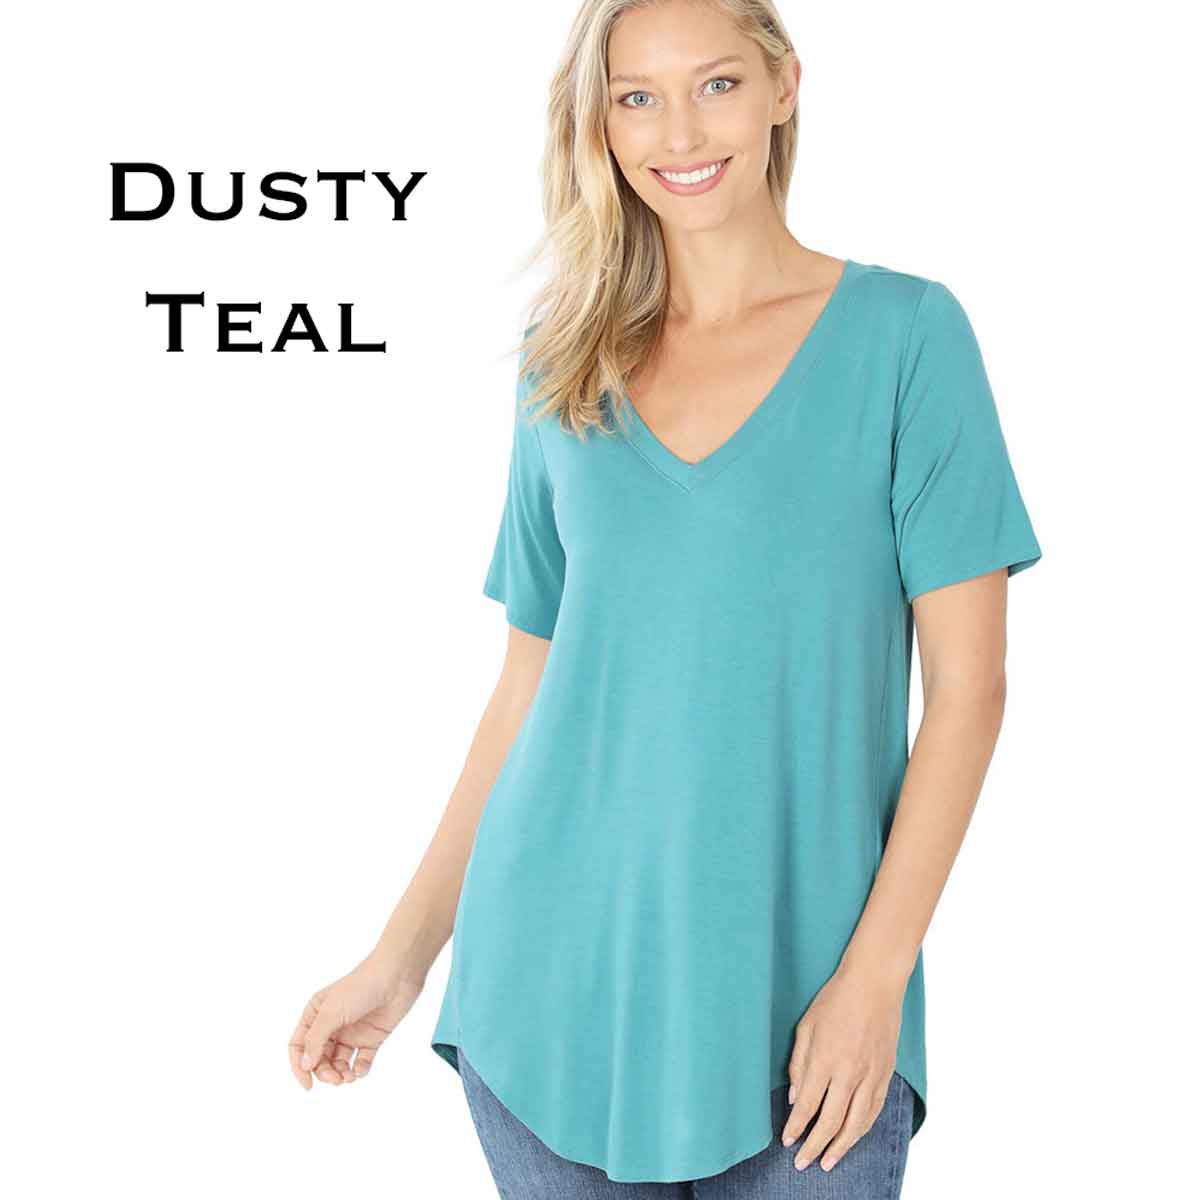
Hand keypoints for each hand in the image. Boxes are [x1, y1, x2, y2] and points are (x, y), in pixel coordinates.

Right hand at [288, 954, 423, 1089]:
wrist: (397, 975)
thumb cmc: (361, 986)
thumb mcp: (332, 1012)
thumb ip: (316, 1040)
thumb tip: (305, 1065)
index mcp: (316, 1013)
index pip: (299, 1045)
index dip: (300, 1066)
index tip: (308, 1085)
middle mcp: (332, 1024)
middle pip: (319, 1058)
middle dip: (325, 1072)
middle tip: (336, 1079)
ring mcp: (352, 1032)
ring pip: (339, 1062)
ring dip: (341, 1074)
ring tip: (349, 1077)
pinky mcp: (372, 1037)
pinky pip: (361, 1060)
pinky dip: (360, 1069)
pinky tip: (361, 1069)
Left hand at [779, 962, 904, 1172]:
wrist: (874, 984)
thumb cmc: (835, 1000)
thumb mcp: (805, 1025)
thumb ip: (798, 1064)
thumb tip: (796, 1098)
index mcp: (824, 1058)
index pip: (808, 1105)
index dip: (796, 1127)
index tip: (787, 1141)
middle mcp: (848, 1072)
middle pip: (830, 1121)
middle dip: (815, 1146)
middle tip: (803, 1163)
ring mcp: (870, 1075)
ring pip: (856, 1123)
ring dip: (841, 1146)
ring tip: (828, 1162)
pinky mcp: (886, 1074)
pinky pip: (873, 1110)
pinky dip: (862, 1129)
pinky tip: (852, 1138)